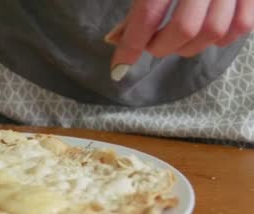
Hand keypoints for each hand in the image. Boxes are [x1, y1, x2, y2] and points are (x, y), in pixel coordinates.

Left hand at [107, 0, 253, 80]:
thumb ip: (138, 5)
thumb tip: (114, 39)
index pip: (149, 13)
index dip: (132, 44)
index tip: (119, 66)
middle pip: (185, 28)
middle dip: (160, 47)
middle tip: (149, 45)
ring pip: (214, 32)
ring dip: (187, 46)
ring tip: (173, 40)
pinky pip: (242, 26)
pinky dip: (219, 39)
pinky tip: (202, 34)